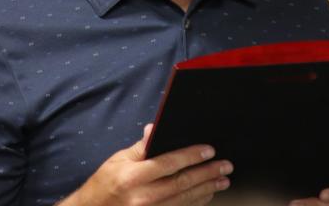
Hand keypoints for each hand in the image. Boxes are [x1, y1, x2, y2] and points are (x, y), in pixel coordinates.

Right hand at [59, 124, 233, 205]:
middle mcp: (143, 197)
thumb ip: (140, 148)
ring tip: (222, 181)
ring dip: (207, 189)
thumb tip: (155, 129)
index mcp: (133, 177)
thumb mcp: (118, 160)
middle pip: (182, 183)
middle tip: (225, 166)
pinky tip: (206, 196)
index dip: (191, 156)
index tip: (209, 150)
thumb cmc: (104, 185)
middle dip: (207, 173)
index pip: (169, 163)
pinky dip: (196, 202)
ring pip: (185, 200)